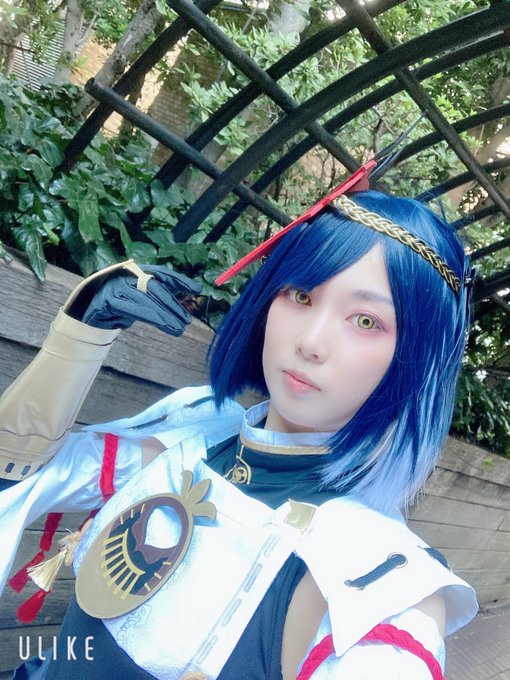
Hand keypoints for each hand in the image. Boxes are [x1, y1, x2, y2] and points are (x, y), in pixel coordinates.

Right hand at [74, 262, 200, 335]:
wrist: (90, 313)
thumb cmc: (121, 304)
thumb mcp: (141, 299)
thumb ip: (160, 296)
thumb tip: (190, 293)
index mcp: (136, 271)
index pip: (161, 273)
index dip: (179, 280)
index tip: (196, 289)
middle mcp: (126, 275)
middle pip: (155, 287)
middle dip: (172, 304)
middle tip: (187, 320)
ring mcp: (116, 286)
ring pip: (145, 300)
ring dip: (164, 315)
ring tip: (179, 327)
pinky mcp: (107, 300)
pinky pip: (131, 308)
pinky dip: (149, 316)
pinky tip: (162, 324)